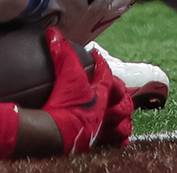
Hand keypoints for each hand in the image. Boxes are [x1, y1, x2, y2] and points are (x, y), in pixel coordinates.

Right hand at [39, 28, 132, 152]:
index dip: (101, 63)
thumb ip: (61, 51)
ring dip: (124, 118)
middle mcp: (104, 112)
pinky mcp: (97, 144)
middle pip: (123, 102)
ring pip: (123, 124)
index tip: (96, 56)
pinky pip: (116, 143)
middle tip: (117, 88)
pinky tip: (119, 138)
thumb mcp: (64, 73)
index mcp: (99, 93)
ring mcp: (102, 129)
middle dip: (122, 94)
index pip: (105, 74)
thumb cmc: (66, 103)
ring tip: (121, 113)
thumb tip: (53, 32)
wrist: (61, 133)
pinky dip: (120, 140)